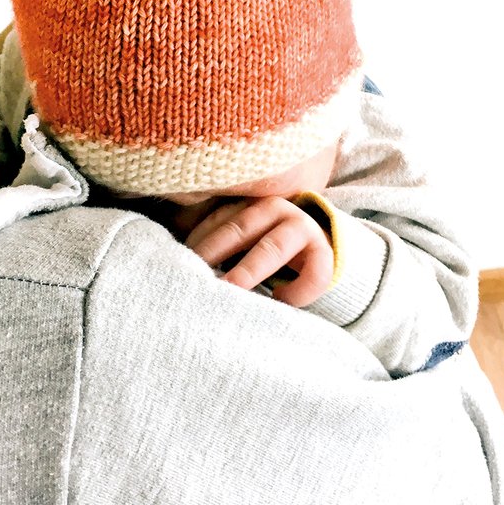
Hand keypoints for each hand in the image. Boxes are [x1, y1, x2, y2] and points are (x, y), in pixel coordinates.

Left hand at [184, 196, 332, 307]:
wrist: (318, 247)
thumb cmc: (268, 245)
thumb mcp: (244, 237)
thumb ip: (221, 242)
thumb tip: (178, 262)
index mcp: (250, 203)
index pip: (218, 219)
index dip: (199, 241)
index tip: (178, 262)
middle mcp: (275, 209)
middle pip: (240, 229)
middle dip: (216, 252)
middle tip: (195, 276)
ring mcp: (302, 227)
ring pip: (273, 247)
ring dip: (249, 269)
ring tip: (230, 290)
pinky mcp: (325, 252)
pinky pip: (313, 271)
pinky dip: (298, 289)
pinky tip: (282, 301)